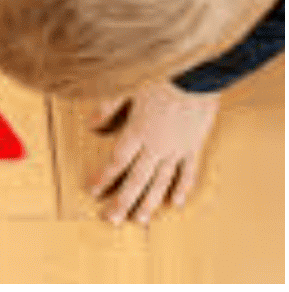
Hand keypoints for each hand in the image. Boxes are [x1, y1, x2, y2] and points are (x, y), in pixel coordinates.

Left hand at [89, 80, 218, 224]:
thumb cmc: (163, 76)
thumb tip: (90, 125)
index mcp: (136, 133)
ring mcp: (177, 148)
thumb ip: (108, 108)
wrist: (200, 72)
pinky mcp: (195, 145)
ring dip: (149, 202)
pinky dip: (182, 187)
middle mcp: (156, 146)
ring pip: (161, 181)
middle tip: (111, 220)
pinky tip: (176, 202)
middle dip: (122, 201)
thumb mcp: (127, 88)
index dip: (103, 178)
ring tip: (139, 220)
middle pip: (136, 179)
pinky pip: (188, 171)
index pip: (116, 162)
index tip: (93, 191)